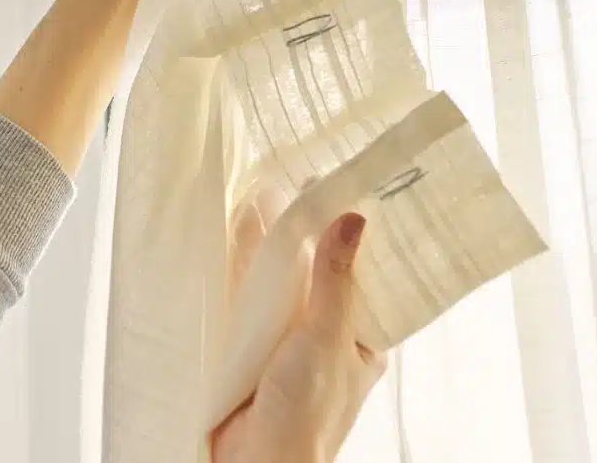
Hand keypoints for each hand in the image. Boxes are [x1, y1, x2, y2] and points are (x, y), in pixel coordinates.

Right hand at [212, 212, 386, 462]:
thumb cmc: (306, 416)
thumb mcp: (326, 338)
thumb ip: (334, 280)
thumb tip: (352, 221)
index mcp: (360, 339)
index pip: (361, 274)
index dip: (351, 234)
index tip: (342, 191)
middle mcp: (325, 337)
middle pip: (316, 272)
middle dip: (305, 231)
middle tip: (298, 180)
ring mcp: (286, 341)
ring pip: (281, 281)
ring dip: (270, 243)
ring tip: (261, 193)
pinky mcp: (251, 347)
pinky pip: (249, 298)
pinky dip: (242, 267)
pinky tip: (234, 234)